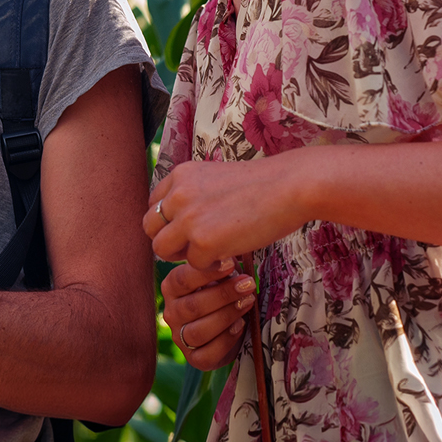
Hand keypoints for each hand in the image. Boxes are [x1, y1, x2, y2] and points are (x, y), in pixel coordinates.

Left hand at [145, 155, 311, 268]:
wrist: (291, 187)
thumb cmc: (263, 185)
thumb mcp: (217, 178)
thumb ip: (195, 195)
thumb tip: (183, 223)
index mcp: (181, 175)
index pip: (154, 204)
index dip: (169, 222)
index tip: (188, 230)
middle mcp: (178, 194)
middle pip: (150, 227)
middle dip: (168, 240)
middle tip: (194, 246)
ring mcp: (188, 218)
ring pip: (162, 249)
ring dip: (184, 256)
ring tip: (210, 254)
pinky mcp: (203, 242)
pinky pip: (194, 265)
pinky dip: (211, 266)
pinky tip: (231, 256)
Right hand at [160, 259, 252, 369]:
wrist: (228, 325)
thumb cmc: (223, 292)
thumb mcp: (220, 275)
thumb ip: (222, 266)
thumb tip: (231, 252)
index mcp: (172, 288)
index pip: (181, 279)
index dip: (206, 273)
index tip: (231, 264)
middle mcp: (171, 313)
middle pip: (192, 306)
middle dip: (223, 294)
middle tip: (248, 284)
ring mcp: (180, 338)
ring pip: (197, 332)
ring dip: (226, 316)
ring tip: (248, 302)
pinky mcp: (194, 359)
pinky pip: (207, 354)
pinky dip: (226, 340)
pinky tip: (240, 326)